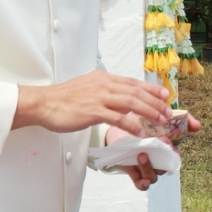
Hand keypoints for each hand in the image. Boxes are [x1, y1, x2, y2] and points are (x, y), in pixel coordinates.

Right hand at [14, 71, 171, 133]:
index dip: (151, 89)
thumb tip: (121, 100)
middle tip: (168, 112)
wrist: (44, 103)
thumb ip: (105, 92)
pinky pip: (118, 119)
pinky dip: (132, 126)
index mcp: (103, 79)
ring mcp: (99, 97)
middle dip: (155, 103)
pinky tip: (141, 133)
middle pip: (136, 92)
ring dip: (149, 113)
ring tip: (160, 122)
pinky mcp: (93, 111)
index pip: (133, 83)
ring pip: (132, 103)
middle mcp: (104, 85)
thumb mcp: (88, 88)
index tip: (165, 95)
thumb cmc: (63, 99)